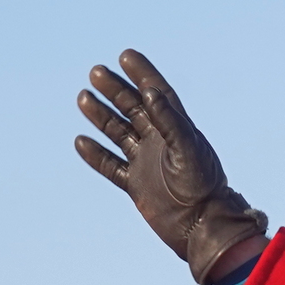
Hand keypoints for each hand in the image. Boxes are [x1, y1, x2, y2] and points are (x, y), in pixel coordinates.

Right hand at [75, 50, 270, 284]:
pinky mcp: (137, 185)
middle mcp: (161, 142)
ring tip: (83, 97)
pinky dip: (96, 155)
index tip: (126, 55)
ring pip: (119, 133)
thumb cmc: (203, 188)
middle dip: (115, 90)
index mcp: (178, 130)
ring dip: (101, 116)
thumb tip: (150, 92)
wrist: (203, 229)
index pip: (158, 94)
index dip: (143, 74)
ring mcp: (147, 163)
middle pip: (134, 109)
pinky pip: (112, 166)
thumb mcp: (187, 150)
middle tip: (96, 72)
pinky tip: (81, 141)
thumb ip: (170, 121)